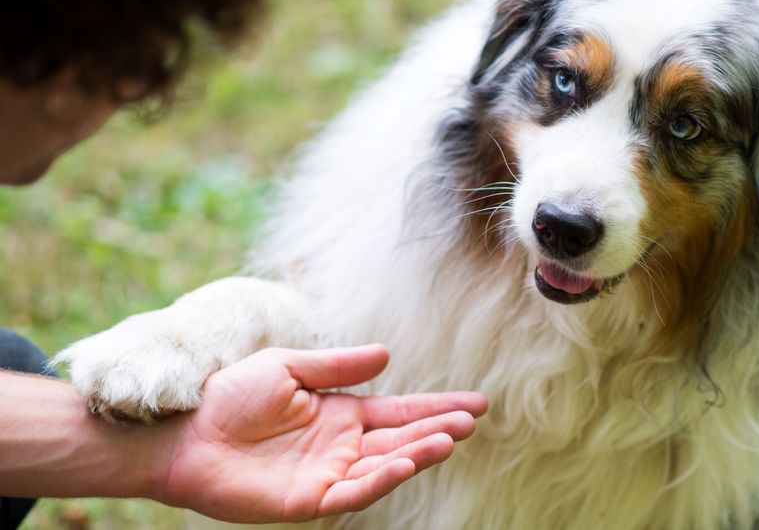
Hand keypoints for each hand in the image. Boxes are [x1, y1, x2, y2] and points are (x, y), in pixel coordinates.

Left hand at [149, 345, 486, 522]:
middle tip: (470, 422)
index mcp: (341, 415)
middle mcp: (341, 447)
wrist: (183, 430)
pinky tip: (404, 463)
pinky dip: (381, 480)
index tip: (476, 404)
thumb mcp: (288, 368)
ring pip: (384, 467)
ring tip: (448, 439)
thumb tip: (387, 356)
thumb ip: (337, 367)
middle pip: (400, 440)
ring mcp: (326, 475)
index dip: (436, 408)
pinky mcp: (306, 500)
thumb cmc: (229, 396)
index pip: (400, 413)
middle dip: (436, 431)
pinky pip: (352, 493)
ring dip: (417, 455)